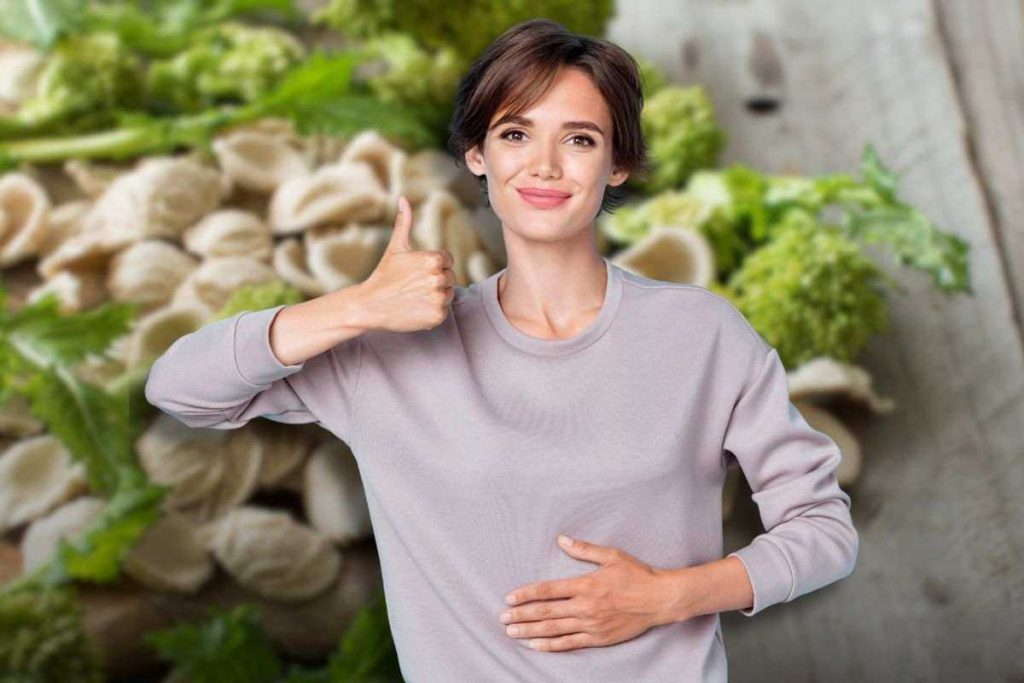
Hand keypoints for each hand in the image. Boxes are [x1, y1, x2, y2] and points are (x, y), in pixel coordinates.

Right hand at [355, 195, 455, 332]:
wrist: (370, 306)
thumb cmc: (384, 275)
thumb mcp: (395, 247)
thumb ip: (404, 222)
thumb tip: (402, 199)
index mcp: (433, 259)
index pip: (448, 261)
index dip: (433, 266)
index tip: (416, 273)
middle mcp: (438, 278)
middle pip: (450, 278)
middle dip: (435, 281)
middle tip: (413, 286)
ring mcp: (439, 298)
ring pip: (448, 294)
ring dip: (435, 296)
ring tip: (415, 297)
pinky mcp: (437, 315)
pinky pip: (443, 311)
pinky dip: (432, 312)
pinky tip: (416, 309)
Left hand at [499, 535, 674, 651]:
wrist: (660, 599)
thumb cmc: (636, 575)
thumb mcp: (611, 556)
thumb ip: (583, 549)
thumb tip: (561, 539)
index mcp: (585, 584)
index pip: (548, 590)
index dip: (526, 594)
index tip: (509, 598)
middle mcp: (585, 606)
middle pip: (546, 612)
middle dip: (522, 615)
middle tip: (503, 618)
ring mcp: (591, 624)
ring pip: (554, 629)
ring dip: (530, 631)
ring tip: (512, 632)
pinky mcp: (599, 638)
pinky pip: (570, 643)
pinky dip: (551, 645)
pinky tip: (536, 645)